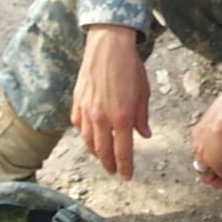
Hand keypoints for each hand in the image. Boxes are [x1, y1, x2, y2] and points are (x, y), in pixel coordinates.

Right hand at [70, 24, 150, 179]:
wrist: (108, 45)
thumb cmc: (130, 66)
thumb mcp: (143, 92)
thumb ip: (142, 117)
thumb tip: (144, 135)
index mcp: (123, 116)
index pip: (123, 152)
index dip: (125, 167)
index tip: (127, 176)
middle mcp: (102, 117)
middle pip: (103, 151)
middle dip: (109, 165)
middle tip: (114, 171)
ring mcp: (87, 110)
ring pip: (88, 141)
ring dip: (96, 153)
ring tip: (103, 158)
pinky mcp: (77, 102)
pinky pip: (78, 126)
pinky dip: (85, 136)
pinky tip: (90, 137)